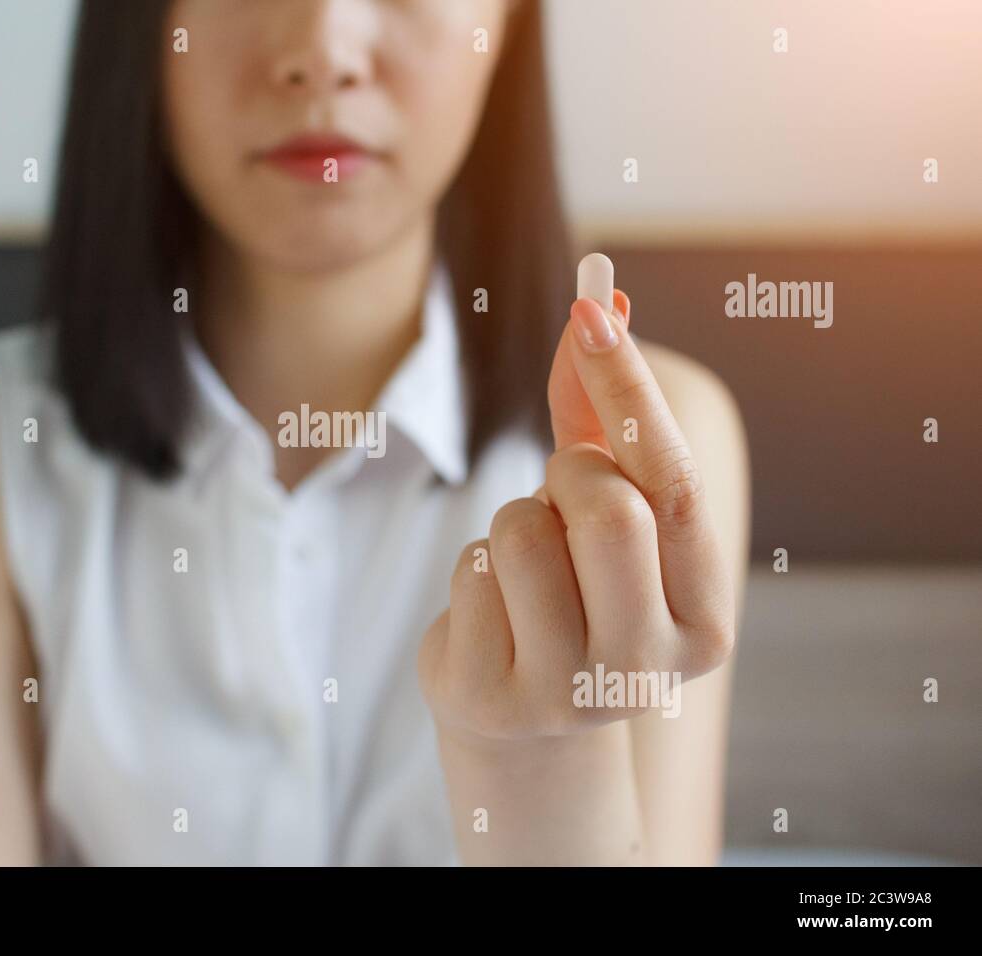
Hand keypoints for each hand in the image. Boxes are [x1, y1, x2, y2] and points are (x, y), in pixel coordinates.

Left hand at [418, 291, 735, 745]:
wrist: (521, 711)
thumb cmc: (576, 588)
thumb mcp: (606, 507)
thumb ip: (606, 411)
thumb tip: (605, 297)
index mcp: (703, 619)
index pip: (675, 484)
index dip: (631, 388)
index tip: (593, 310)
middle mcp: (648, 668)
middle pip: (607, 509)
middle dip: (570, 474)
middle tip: (564, 494)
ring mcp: (568, 693)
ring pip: (525, 532)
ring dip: (515, 519)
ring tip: (528, 565)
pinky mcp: (493, 697)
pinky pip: (472, 570)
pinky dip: (476, 565)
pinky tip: (494, 608)